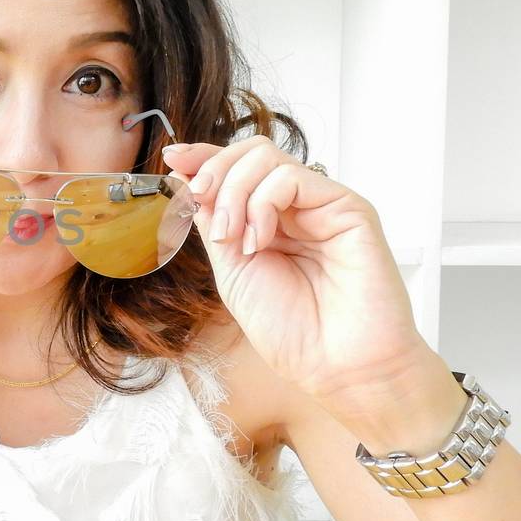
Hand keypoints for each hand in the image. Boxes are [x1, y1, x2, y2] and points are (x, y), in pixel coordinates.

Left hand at [160, 137, 435, 423]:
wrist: (337, 368)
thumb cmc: (293, 332)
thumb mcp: (232, 271)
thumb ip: (213, 221)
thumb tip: (185, 173)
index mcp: (270, 221)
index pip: (236, 169)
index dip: (203, 158)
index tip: (172, 158)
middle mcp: (298, 207)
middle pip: (250, 152)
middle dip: (213, 171)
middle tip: (197, 201)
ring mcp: (322, 205)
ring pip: (266, 157)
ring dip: (233, 193)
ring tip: (233, 240)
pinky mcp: (348, 208)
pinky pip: (292, 176)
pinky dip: (262, 203)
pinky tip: (259, 242)